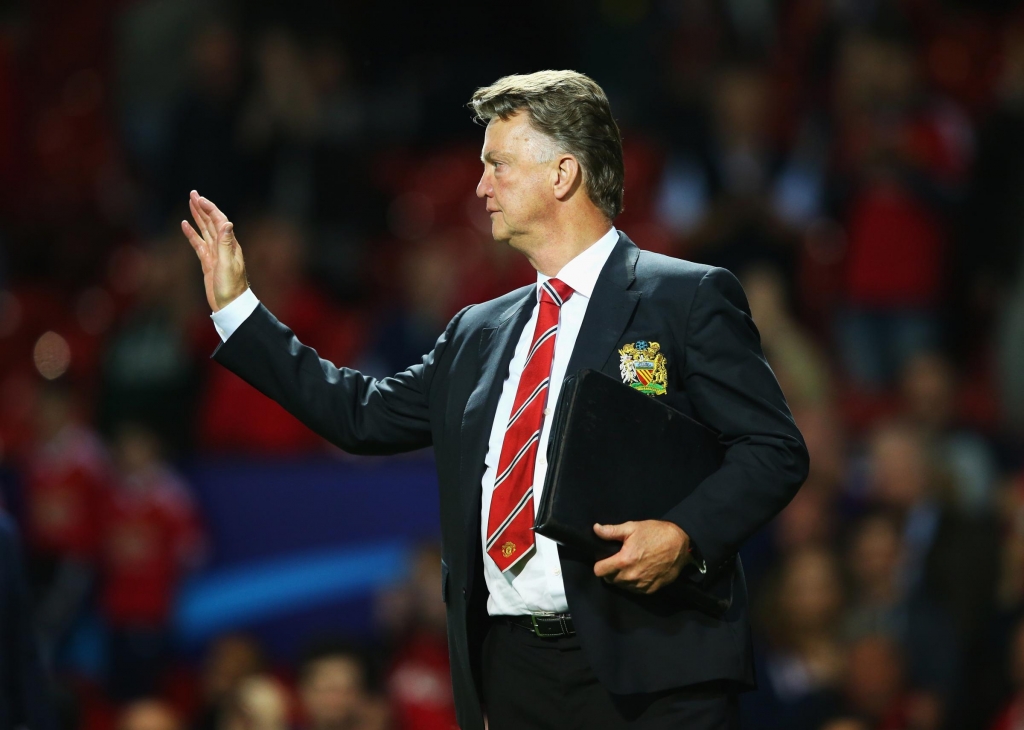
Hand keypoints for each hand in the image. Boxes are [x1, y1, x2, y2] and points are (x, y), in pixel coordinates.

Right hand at [181, 190, 247, 311]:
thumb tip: (227, 222)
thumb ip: (225, 243)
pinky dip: (192, 234)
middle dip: (202, 207)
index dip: (209, 208)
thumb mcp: (227, 265)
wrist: (230, 305)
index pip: (219, 221)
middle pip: (211, 222)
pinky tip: (185, 225)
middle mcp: (223, 246)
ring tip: (191, 203)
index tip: (198, 198)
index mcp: (230, 245)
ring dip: (198, 217)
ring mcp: (215, 254)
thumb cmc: (231, 287)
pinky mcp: (208, 262)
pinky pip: (198, 244)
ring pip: (205, 230)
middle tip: (193, 193)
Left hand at [592, 520, 691, 594]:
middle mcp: (631, 576)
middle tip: (619, 560)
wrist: (681, 544)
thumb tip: (595, 529)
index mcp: (623, 561)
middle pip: (610, 579)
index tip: (605, 559)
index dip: (600, 564)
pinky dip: (634, 583)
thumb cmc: (655, 533)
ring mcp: (642, 584)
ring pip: (622, 586)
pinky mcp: (651, 589)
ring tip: (630, 565)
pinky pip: (635, 590)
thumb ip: (611, 531)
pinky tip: (639, 571)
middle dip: (611, 571)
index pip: (599, 571)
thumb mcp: (632, 527)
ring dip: (622, 578)